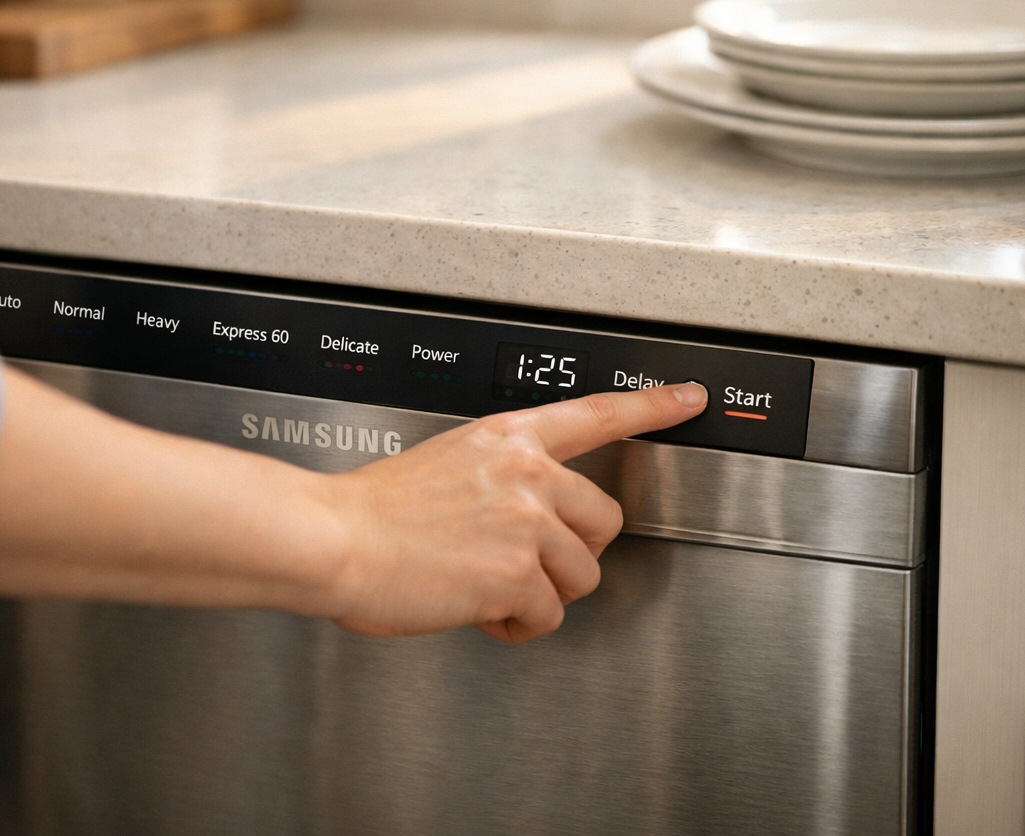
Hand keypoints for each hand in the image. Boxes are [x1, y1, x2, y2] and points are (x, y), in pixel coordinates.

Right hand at [322, 383, 706, 643]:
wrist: (334, 539)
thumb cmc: (372, 512)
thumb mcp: (443, 465)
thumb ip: (495, 482)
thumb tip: (521, 523)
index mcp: (506, 438)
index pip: (595, 413)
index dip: (652, 407)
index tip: (690, 398)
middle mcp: (525, 473)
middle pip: (604, 521)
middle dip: (570, 552)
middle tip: (523, 563)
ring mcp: (525, 522)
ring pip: (579, 577)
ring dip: (539, 594)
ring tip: (485, 588)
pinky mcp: (517, 573)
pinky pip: (547, 616)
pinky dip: (515, 625)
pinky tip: (476, 609)